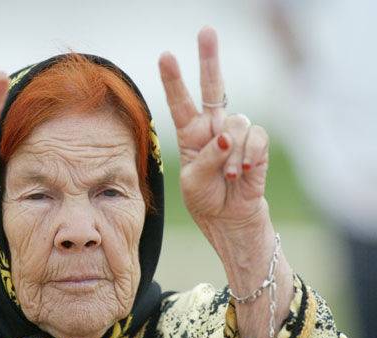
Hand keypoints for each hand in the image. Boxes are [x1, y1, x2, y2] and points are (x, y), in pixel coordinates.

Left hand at [159, 27, 268, 227]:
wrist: (230, 221)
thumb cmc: (205, 200)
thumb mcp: (192, 182)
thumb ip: (204, 158)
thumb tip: (225, 138)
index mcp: (189, 134)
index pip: (180, 102)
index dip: (174, 80)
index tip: (165, 55)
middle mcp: (212, 128)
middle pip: (212, 87)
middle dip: (210, 59)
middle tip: (206, 31)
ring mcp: (235, 135)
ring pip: (236, 121)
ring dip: (231, 151)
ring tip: (229, 174)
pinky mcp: (257, 146)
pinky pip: (256, 137)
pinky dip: (249, 154)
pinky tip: (245, 171)